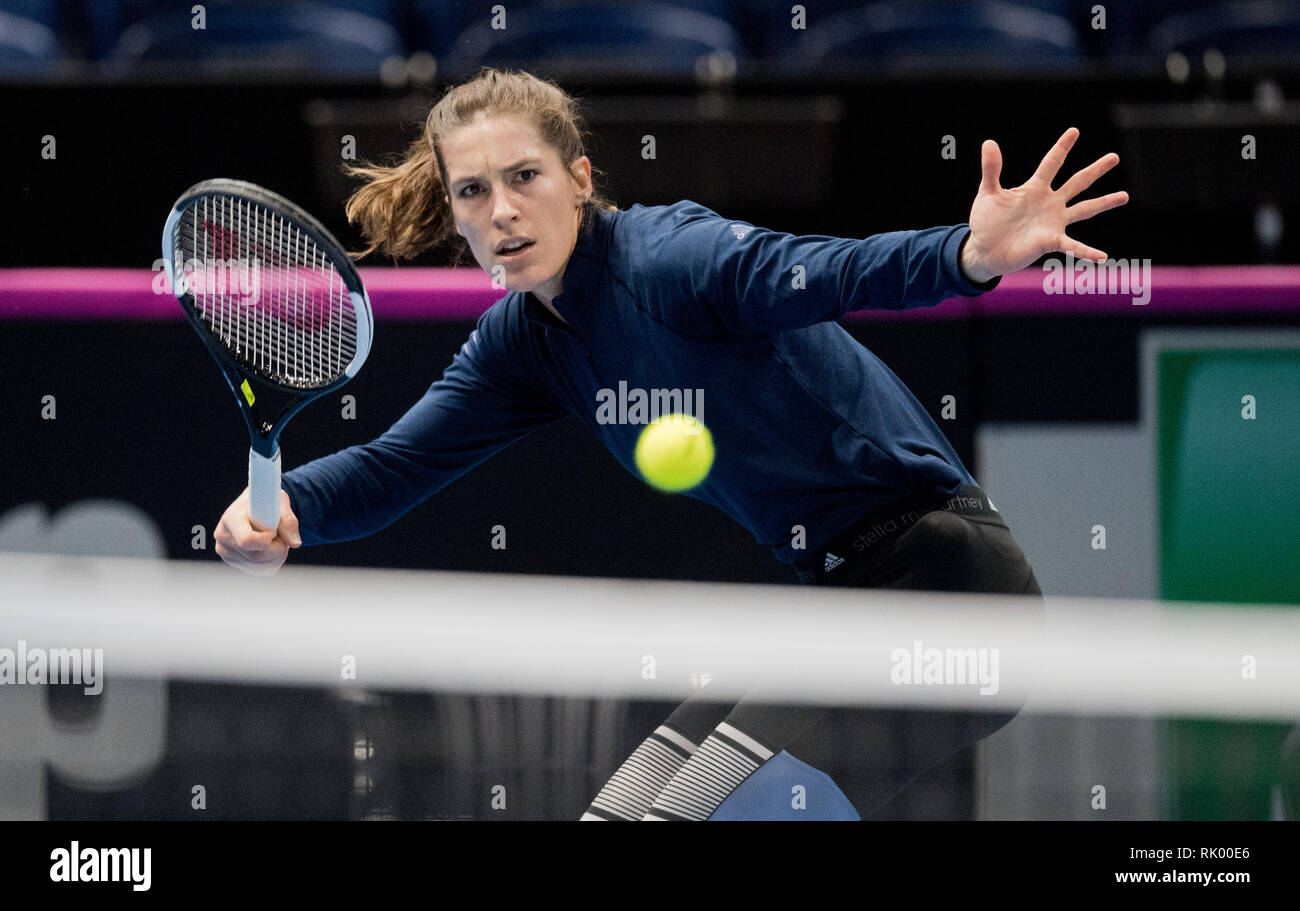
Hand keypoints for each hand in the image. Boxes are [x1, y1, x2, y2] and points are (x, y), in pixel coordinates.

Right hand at [214, 487, 300, 575]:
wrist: (258, 506)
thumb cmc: (268, 501)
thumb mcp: (280, 503)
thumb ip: (288, 521)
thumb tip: (295, 543)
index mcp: (230, 518)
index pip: (247, 540)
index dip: (267, 539)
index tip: (273, 529)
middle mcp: (223, 535)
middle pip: (257, 555)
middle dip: (277, 547)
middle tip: (280, 534)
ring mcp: (225, 550)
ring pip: (259, 564)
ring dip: (277, 554)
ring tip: (276, 538)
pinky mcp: (232, 560)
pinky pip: (259, 569)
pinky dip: (272, 561)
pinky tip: (270, 547)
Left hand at [961, 127, 1129, 282]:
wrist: (983, 250)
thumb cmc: (986, 221)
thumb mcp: (987, 193)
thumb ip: (991, 169)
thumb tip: (989, 143)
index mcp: (1034, 188)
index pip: (1051, 163)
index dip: (1062, 148)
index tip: (1074, 131)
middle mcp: (1049, 203)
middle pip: (1077, 182)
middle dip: (1095, 170)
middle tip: (1114, 157)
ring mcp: (1053, 222)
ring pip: (1084, 209)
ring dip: (1104, 203)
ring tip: (1124, 196)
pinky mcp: (1050, 242)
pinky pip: (1073, 246)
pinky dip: (1087, 251)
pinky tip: (1103, 256)